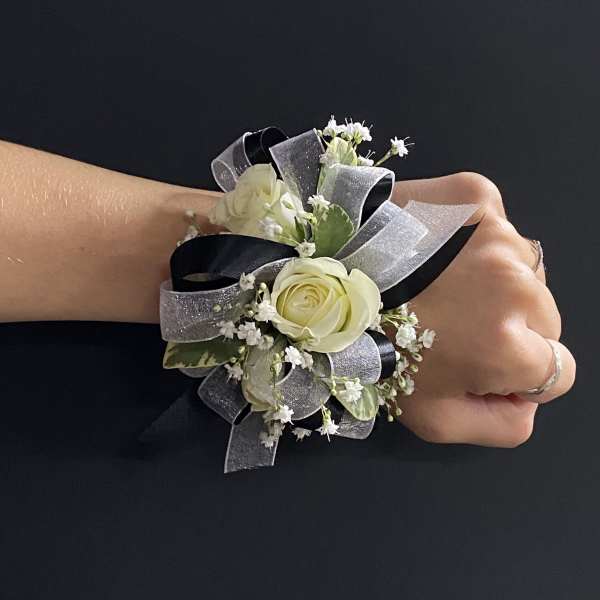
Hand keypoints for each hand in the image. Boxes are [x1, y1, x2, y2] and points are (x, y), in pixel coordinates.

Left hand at [391, 172, 575, 446]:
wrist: (321, 280)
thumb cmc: (371, 353)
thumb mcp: (432, 419)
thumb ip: (500, 426)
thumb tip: (529, 403)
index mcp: (508, 347)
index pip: (558, 369)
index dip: (519, 372)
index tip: (479, 359)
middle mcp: (515, 285)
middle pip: (546, 317)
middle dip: (510, 326)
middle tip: (451, 322)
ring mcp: (498, 233)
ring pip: (525, 271)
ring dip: (494, 281)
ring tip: (437, 284)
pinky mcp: (475, 195)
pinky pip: (501, 226)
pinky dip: (478, 239)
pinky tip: (437, 252)